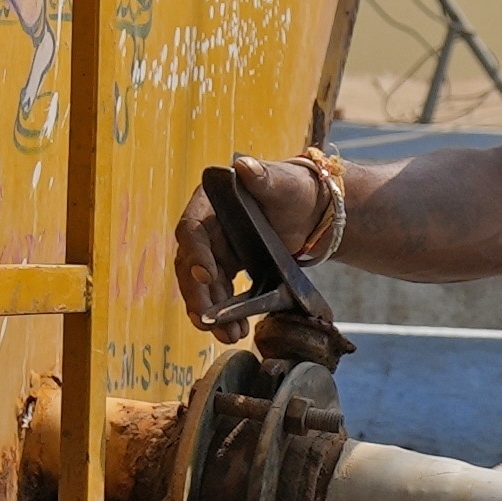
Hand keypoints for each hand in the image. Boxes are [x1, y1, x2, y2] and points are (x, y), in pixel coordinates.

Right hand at [175, 151, 325, 337]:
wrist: (311, 211)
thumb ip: (263, 176)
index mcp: (210, 202)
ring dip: (211, 312)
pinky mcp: (226, 267)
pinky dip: (224, 313)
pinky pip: (218, 293)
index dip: (195, 255)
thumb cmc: (294, 189)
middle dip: (198, 295)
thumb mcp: (282, 182)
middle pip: (190, 264)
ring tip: (228, 334)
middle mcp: (206, 227)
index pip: (192, 230)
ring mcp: (214, 249)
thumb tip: (244, 166)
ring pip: (201, 285)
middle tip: (209, 321)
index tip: (207, 276)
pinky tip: (235, 330)